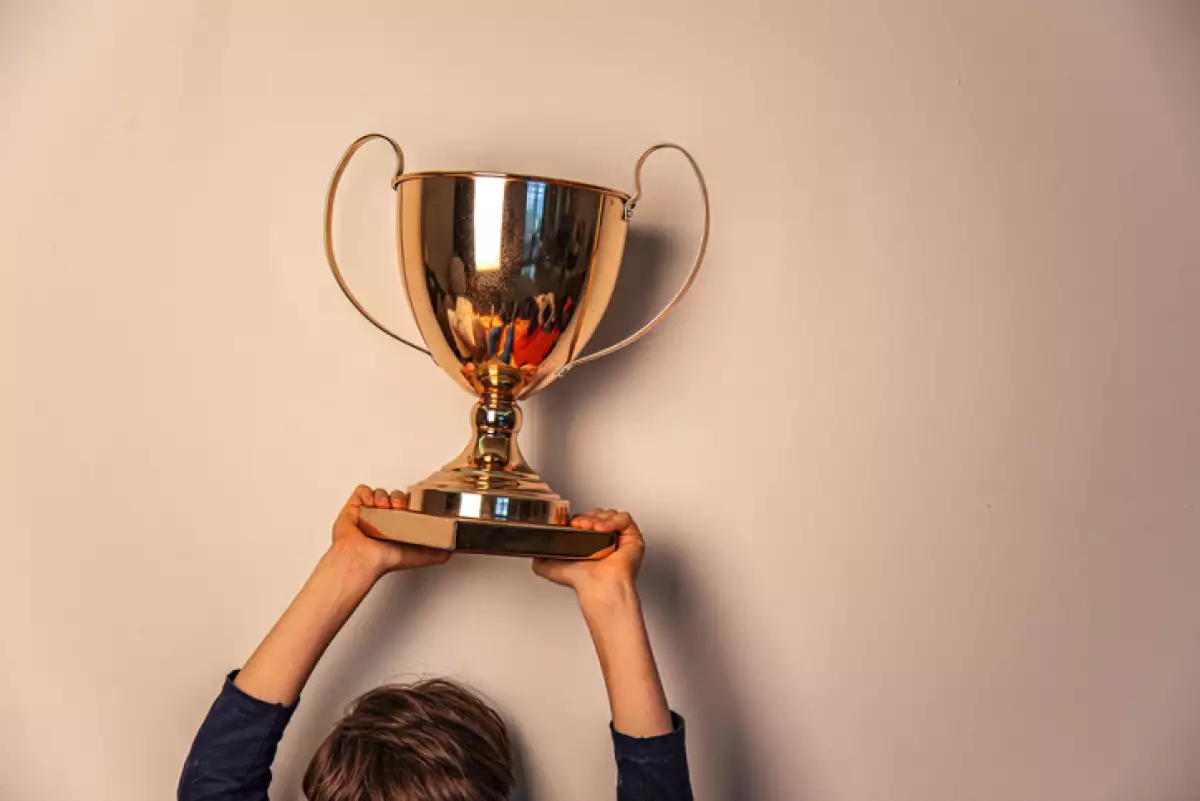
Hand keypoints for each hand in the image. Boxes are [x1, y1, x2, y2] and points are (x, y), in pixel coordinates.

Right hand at [330, 485, 450, 580]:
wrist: (364, 557)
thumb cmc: (387, 559)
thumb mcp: (421, 556)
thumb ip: (439, 553)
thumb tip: (454, 550)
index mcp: (399, 526)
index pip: (410, 505)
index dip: (413, 503)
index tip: (414, 506)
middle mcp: (384, 519)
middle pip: (396, 496)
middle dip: (399, 499)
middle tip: (398, 508)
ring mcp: (369, 512)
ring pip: (380, 492)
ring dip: (384, 497)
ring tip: (383, 509)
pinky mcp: (355, 507)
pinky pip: (362, 491)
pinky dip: (367, 494)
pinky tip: (371, 505)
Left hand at [532, 509, 644, 604]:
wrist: (597, 586)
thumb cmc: (581, 581)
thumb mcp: (550, 567)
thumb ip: (538, 559)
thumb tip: (531, 552)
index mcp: (590, 543)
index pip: (586, 519)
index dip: (579, 517)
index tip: (573, 523)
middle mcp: (605, 540)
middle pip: (598, 513)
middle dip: (588, 516)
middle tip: (581, 525)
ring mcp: (619, 538)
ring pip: (610, 513)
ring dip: (598, 518)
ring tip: (592, 529)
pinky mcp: (632, 537)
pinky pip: (624, 518)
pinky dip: (613, 520)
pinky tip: (603, 529)